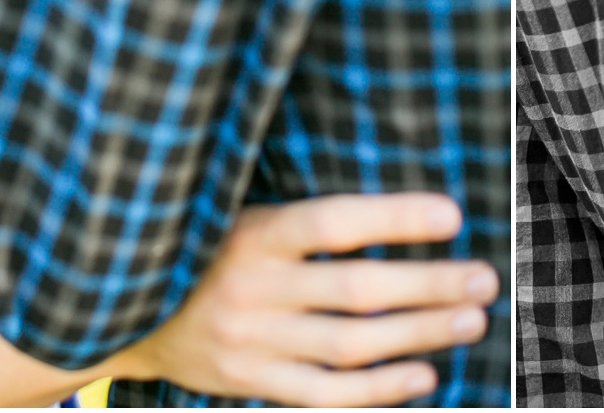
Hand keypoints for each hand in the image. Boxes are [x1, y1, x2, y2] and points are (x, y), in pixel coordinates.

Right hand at [108, 194, 497, 406]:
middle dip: (430, 284)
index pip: (335, 221)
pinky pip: (326, 394)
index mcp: (252, 232)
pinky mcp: (249, 383)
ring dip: (420, 333)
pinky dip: (380, 388)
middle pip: (357, 290)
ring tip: (470, 320)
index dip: (395, 217)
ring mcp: (251, 342)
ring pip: (351, 344)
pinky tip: (426, 374)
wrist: (119, 312)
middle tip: (484, 279)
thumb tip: (398, 209)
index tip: (453, 214)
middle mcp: (252, 288)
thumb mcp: (239, 213)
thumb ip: (303, 218)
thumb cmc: (205, 248)